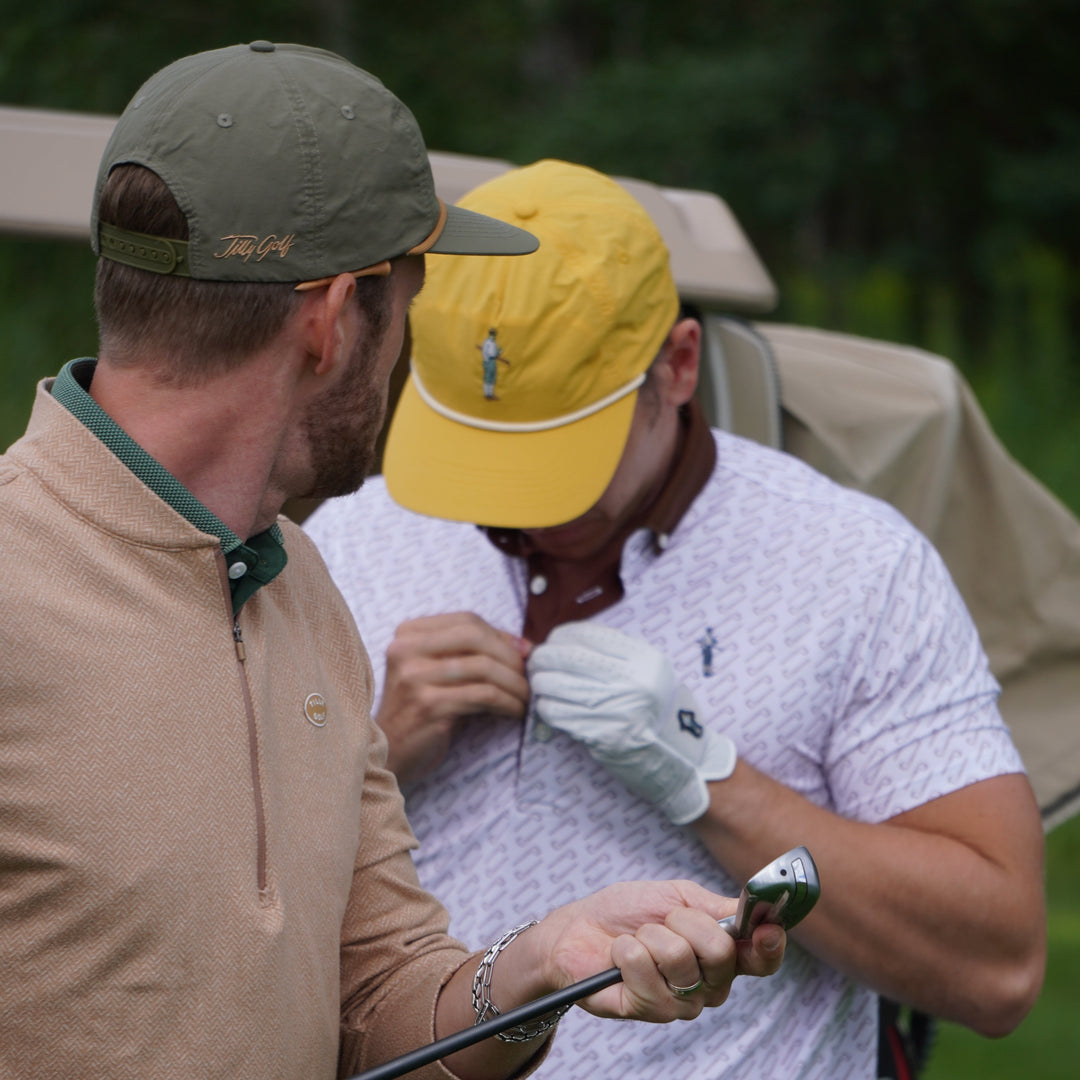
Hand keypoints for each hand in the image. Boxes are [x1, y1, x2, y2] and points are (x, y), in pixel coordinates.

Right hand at [377, 613, 530, 781]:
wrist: (390, 753)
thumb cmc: (422, 711)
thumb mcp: (440, 673)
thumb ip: (471, 654)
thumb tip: (525, 646)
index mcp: (407, 634)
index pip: (466, 621)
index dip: (501, 635)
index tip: (525, 652)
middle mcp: (405, 650)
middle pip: (474, 636)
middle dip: (510, 656)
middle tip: (528, 675)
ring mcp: (414, 677)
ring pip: (482, 667)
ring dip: (513, 683)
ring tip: (525, 697)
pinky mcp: (428, 705)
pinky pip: (482, 695)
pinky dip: (506, 702)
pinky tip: (514, 711)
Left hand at [525, 880, 784, 1021]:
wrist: (580, 927)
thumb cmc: (629, 911)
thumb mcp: (677, 897)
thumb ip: (717, 908)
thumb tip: (757, 910)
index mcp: (721, 956)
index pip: (762, 961)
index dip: (770, 945)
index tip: (765, 926)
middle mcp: (708, 986)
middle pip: (721, 952)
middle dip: (685, 920)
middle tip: (663, 919)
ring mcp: (680, 1003)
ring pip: (680, 958)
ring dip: (651, 934)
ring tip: (637, 938)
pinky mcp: (647, 1011)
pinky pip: (645, 972)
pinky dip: (627, 949)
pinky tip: (620, 954)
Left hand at [527, 622, 735, 823]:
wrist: (682, 762)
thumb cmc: (662, 716)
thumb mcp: (652, 674)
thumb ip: (617, 657)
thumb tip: (569, 643)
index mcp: (645, 660)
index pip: (588, 635)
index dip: (561, 637)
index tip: (553, 643)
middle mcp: (631, 680)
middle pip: (567, 657)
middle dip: (543, 658)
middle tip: (536, 664)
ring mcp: (615, 708)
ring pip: (556, 684)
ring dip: (541, 684)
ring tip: (540, 686)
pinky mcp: (601, 734)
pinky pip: (558, 713)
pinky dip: (547, 708)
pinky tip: (548, 707)